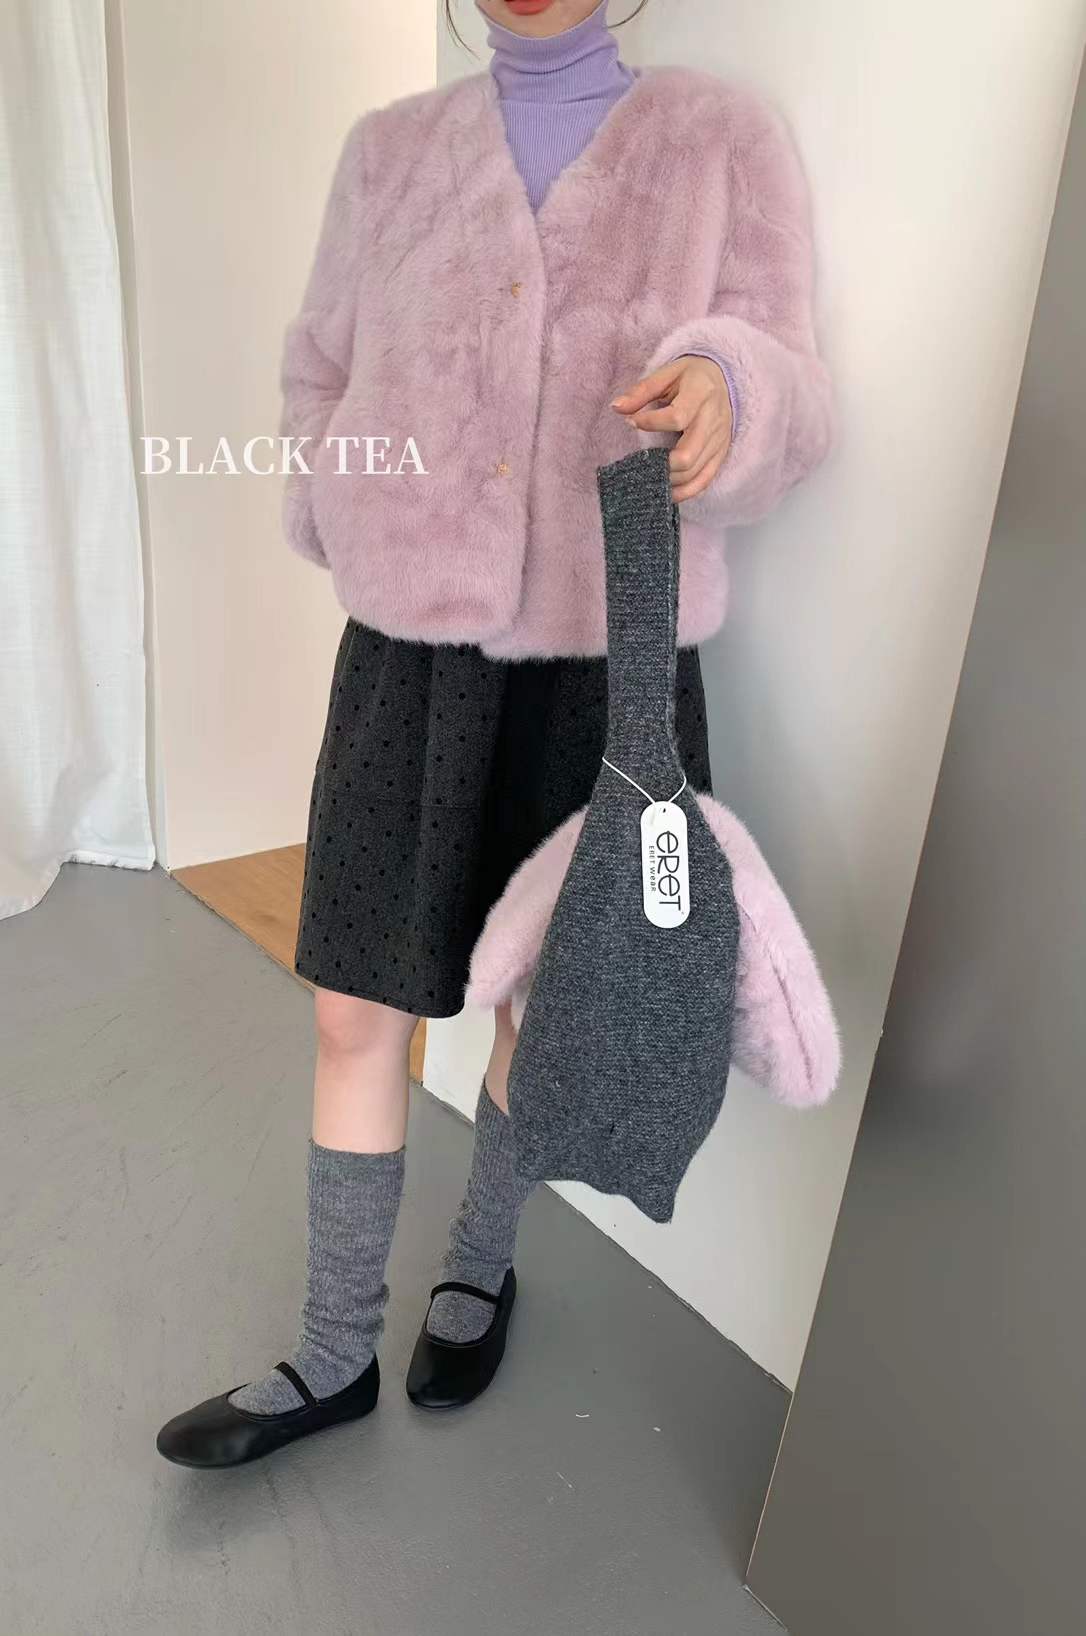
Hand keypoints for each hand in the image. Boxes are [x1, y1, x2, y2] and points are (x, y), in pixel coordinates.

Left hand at [611, 356, 733, 502]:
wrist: (725, 380)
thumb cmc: (691, 377)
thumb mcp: (667, 374)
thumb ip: (641, 391)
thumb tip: (615, 407)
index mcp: (700, 393)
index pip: (677, 417)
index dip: (650, 423)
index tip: (632, 422)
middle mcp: (714, 419)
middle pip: (687, 454)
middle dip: (660, 463)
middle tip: (642, 460)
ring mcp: (720, 440)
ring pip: (695, 472)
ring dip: (669, 480)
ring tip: (650, 476)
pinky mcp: (721, 454)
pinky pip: (705, 480)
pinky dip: (685, 491)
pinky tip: (667, 492)